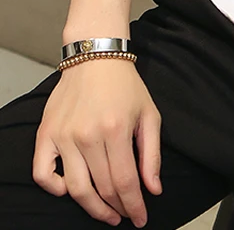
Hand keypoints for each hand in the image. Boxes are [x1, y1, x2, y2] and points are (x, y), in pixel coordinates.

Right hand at [32, 59, 162, 227]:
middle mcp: (88, 136)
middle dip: (116, 208)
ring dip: (92, 207)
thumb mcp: (149, 115)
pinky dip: (54, 188)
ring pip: (75, 188)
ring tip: (106, 213)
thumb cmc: (126, 87)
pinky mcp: (46, 134)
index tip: (140, 218)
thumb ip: (152, 154)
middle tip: (125, 215)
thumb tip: (153, 189)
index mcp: (116, 130)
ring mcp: (63, 136)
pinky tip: (71, 190)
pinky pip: (42, 173)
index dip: (134, 205)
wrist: (96, 58)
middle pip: (102, 188)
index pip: (124, 182)